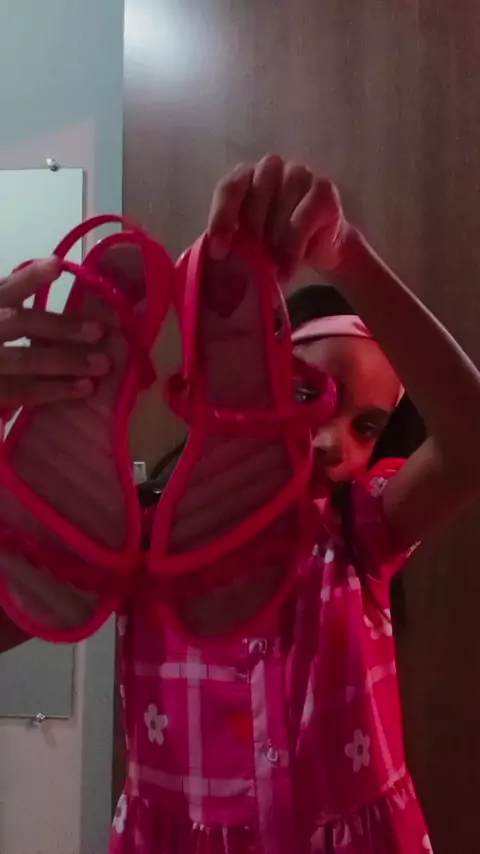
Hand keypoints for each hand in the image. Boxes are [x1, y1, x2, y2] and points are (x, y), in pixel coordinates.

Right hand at [0, 257, 108, 412]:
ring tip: (102, 364)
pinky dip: (55, 390)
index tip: (56, 266)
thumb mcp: (1, 313)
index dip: (28, 279)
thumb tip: (55, 268)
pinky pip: (24, 391)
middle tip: (99, 331)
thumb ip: (13, 297)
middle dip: (60, 326)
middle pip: (17, 323)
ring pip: (25, 359)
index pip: (4, 290)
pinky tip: (84, 388)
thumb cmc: (0, 343)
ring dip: (66, 361)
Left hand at [207, 154, 351, 281]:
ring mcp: (300, 173)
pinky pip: (301, 222)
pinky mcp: (324, 189)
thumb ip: (234, 239)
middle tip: (254, 262)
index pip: (229, 188)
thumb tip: (217, 253)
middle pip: (254, 197)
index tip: (219, 251)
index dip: (221, 219)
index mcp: (247, 175)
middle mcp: (272, 167)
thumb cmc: (279, 241)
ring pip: (279, 209)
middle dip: (251, 235)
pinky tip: (287, 270)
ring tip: (272, 268)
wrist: (321, 248)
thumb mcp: (250, 241)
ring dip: (273, 244)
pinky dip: (291, 251)